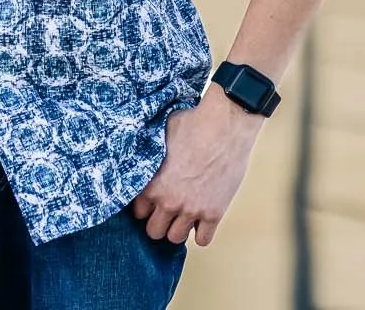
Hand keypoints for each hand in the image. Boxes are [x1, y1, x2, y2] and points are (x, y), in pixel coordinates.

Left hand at [130, 86, 264, 246]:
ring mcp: (191, 209)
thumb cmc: (193, 123)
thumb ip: (148, 155)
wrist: (226, 124)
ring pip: (176, 238)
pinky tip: (202, 217)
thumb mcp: (160, 135)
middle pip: (154, 231)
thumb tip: (139, 155)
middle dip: (159, 221)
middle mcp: (168, 201)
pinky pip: (203, 240)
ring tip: (185, 213)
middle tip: (168, 209)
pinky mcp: (214, 213)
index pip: (138, 212)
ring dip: (179, 227)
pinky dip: (202, 232)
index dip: (146, 205)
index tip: (154, 199)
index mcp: (151, 184)